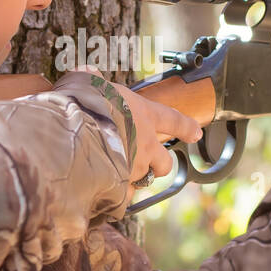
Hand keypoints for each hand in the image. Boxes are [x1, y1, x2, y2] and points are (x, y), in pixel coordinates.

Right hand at [72, 66, 202, 184]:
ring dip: (134, 179)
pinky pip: (122, 195)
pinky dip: (116, 196)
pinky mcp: (120, 185)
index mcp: (144, 114)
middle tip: (150, 163)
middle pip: (165, 162)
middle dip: (160, 164)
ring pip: (144, 179)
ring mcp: (134, 167)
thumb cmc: (83, 103)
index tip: (196, 133)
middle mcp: (145, 143)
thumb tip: (88, 74)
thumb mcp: (87, 83)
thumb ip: (91, 80)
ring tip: (116, 175)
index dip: (186, 127)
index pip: (173, 120)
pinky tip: (102, 192)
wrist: (74, 132)